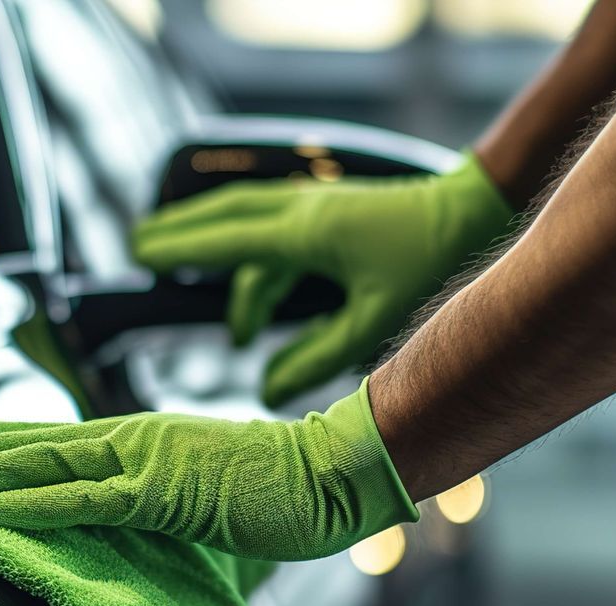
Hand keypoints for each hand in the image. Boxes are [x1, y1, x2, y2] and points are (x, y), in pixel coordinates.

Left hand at [0, 382, 416, 560]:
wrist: (337, 472)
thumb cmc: (280, 489)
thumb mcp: (201, 501)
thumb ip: (156, 512)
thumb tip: (126, 536)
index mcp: (134, 443)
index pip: (44, 443)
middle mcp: (125, 440)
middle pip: (24, 446)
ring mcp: (140, 460)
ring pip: (37, 467)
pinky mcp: (162, 490)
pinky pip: (82, 502)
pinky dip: (28, 508)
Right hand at [131, 154, 512, 407]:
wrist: (477, 211)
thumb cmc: (429, 266)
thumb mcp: (373, 323)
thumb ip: (317, 360)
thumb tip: (267, 390)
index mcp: (306, 234)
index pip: (224, 241)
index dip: (179, 250)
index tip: (139, 256)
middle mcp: (303, 210)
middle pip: (223, 215)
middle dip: (180, 233)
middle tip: (138, 249)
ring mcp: (316, 205)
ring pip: (246, 221)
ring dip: (214, 246)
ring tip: (187, 280)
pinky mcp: (330, 210)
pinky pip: (272, 230)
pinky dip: (251, 260)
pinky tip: (249, 296)